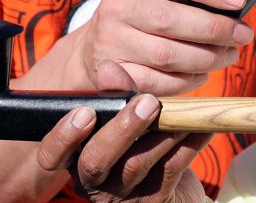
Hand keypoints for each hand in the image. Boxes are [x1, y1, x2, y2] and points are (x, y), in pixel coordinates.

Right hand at [38, 61, 209, 202]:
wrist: (175, 192)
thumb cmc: (142, 148)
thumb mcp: (127, 123)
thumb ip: (116, 96)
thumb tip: (109, 66)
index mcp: (77, 160)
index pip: (52, 156)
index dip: (63, 136)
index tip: (85, 111)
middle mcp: (94, 183)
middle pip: (96, 161)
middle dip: (121, 128)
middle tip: (148, 101)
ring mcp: (123, 198)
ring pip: (137, 164)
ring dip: (164, 131)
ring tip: (183, 108)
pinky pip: (171, 170)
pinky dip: (190, 144)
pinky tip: (203, 126)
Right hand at [67, 0, 254, 95]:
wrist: (95, 42)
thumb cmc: (142, 11)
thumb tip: (235, 5)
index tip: (239, 0)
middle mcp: (118, 7)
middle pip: (170, 20)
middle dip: (214, 29)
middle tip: (242, 34)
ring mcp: (111, 42)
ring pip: (166, 56)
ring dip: (206, 58)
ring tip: (228, 55)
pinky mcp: (111, 74)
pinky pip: (156, 83)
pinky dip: (186, 82)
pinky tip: (202, 74)